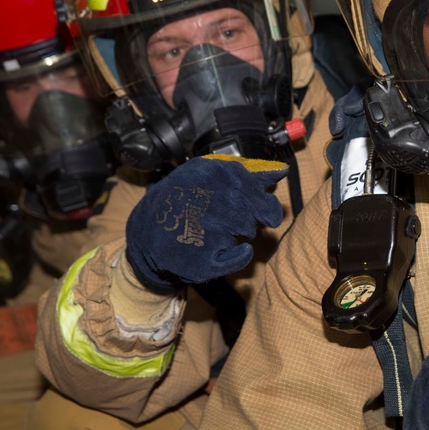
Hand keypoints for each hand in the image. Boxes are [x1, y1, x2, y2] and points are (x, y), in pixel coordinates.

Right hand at [126, 155, 287, 293]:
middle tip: (236, 221)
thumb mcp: (207, 176)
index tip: (258, 207)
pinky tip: (230, 249)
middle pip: (250, 209)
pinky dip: (240, 255)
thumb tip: (281, 170)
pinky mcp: (201, 259)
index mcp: (208, 173)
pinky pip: (239, 257)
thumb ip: (246, 174)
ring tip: (220, 231)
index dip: (259, 199)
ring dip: (241, 233)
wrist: (146, 236)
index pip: (250, 184)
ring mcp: (201, 229)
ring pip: (246, 230)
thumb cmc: (183, 202)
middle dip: (249, 217)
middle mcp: (204, 197)